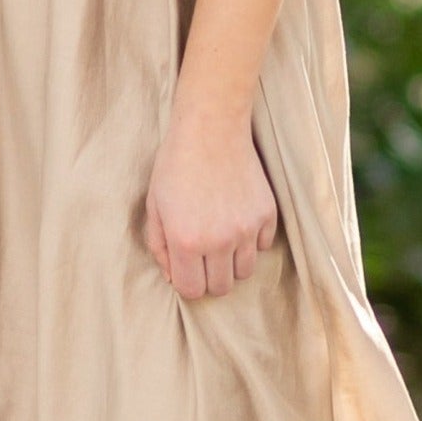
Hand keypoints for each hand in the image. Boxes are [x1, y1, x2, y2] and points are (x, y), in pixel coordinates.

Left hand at [145, 108, 277, 299]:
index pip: (193, 290)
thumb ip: (160, 247)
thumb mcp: (154, 207)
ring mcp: (247, 229)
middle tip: (203, 257)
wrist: (211, 129)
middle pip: (222, 287)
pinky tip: (238, 220)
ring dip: (232, 263)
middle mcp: (219, 241)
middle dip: (210, 278)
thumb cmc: (175, 166)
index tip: (186, 268)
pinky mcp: (267, 215)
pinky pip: (263, 245)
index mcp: (187, 242)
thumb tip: (172, 276)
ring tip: (222, 240)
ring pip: (245, 271)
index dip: (187, 283)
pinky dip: (252, 241)